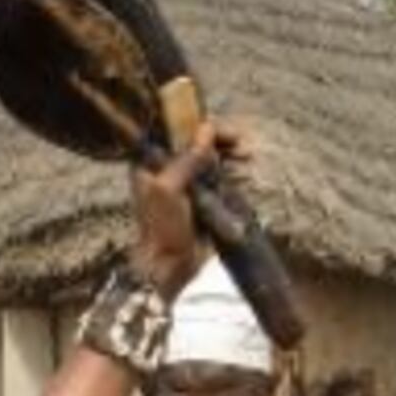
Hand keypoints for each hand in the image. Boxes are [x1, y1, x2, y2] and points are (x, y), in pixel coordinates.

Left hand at [128, 121, 245, 297]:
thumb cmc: (162, 228)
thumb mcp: (170, 189)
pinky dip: (230, 174)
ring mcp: (184, 185)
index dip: (198, 127)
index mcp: (150, 163)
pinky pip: (217, 180)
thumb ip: (187, 159)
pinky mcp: (200, 201)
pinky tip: (243, 174)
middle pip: (195, 144)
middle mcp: (166, 169)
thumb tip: (207, 130)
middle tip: (240, 144)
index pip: (175, 132)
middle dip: (218, 141)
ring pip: (208, 161)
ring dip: (228, 157)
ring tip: (246, 158)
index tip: (221, 132)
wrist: (169, 268)